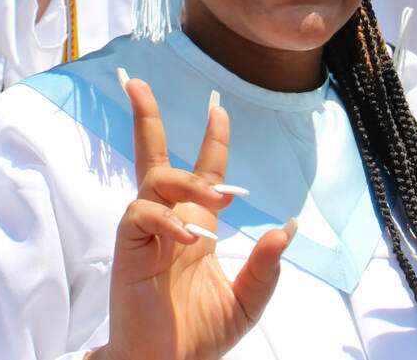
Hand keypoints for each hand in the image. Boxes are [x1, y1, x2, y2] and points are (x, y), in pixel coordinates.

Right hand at [91, 72, 295, 359]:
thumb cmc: (200, 335)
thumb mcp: (248, 300)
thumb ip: (266, 265)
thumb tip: (287, 227)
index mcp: (195, 228)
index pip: (202, 173)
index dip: (211, 141)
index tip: (220, 110)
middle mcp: (168, 222)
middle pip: (153, 158)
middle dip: (146, 118)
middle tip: (138, 83)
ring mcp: (145, 235)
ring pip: (154, 180)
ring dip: (188, 180)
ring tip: (218, 201)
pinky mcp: (129, 250)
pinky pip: (139, 215)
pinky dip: (165, 219)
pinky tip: (187, 237)